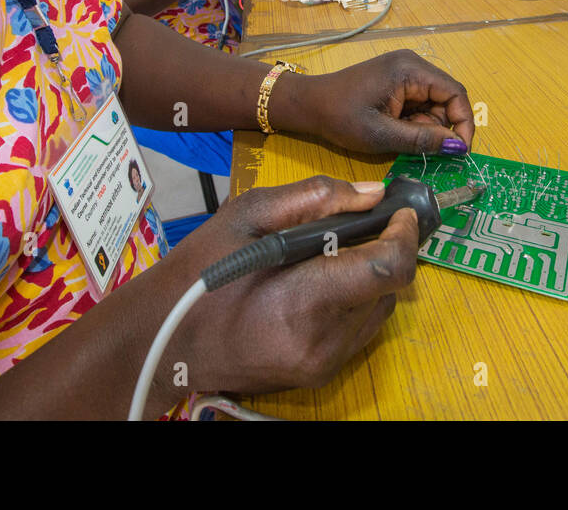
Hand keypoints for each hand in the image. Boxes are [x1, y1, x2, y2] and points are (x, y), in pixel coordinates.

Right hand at [160, 176, 418, 397]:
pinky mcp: (319, 374)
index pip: (388, 268)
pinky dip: (355, 300)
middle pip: (389, 287)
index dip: (405, 234)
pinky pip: (361, 328)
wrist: (163, 340)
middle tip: (364, 223)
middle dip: (386, 249)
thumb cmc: (199, 272)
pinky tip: (320, 282)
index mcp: (303, 301)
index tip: (400, 210)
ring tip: (332, 253)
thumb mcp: (248, 214)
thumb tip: (373, 194)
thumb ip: (315, 198)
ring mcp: (323, 363)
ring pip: (380, 308)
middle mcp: (322, 342)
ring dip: (371, 276)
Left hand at [280, 49, 474, 154]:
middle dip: (439, 126)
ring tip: (397, 135)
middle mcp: (412, 63)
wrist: (309, 104)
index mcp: (409, 69)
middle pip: (446, 98)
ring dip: (424, 125)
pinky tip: (393, 128)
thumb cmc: (340, 117)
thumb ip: (422, 140)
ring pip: (433, 103)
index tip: (460, 150)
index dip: (463, 122)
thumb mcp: (382, 135)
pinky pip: (419, 101)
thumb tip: (457, 147)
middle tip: (418, 146)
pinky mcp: (397, 80)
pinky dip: (414, 120)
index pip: (455, 92)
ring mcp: (404, 70)